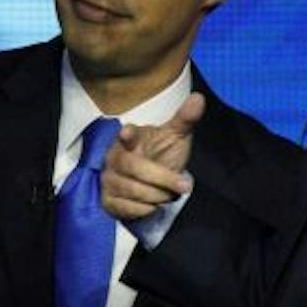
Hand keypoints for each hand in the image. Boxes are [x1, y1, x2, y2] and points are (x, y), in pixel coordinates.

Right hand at [100, 92, 204, 220]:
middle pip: (135, 168)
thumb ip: (185, 119)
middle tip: (185, 186)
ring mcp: (108, 179)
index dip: (127, 135)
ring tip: (169, 194)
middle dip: (163, 179)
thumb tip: (199, 98)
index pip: (127, 135)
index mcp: (130, 138)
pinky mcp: (108, 199)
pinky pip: (126, 207)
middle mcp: (114, 157)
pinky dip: (146, 208)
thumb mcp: (175, 137)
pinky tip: (153, 204)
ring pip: (132, 190)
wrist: (151, 184)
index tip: (127, 133)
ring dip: (158, 195)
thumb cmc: (162, 155)